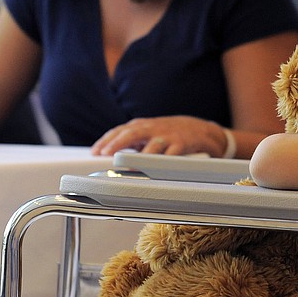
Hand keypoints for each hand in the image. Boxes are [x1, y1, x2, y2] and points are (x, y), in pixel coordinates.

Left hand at [91, 115, 228, 156]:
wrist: (202, 131)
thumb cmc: (172, 134)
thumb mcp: (150, 133)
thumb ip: (133, 141)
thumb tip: (109, 155)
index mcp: (143, 126)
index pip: (120, 130)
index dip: (107, 141)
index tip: (95, 152)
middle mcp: (154, 129)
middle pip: (132, 133)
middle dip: (117, 144)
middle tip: (105, 154)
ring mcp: (168, 136)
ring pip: (152, 146)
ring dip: (140, 157)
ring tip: (128, 166)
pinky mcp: (183, 144)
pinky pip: (172, 155)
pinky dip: (163, 163)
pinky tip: (155, 170)